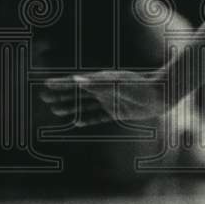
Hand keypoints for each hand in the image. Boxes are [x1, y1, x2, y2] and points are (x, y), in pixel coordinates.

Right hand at [42, 70, 166, 125]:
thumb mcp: (117, 84)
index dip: (60, 85)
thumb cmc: (140, 86)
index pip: (75, 84)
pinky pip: (97, 117)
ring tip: (55, 110)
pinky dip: (86, 120)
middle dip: (60, 96)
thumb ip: (97, 84)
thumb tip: (76, 81)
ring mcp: (109, 101)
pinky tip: (76, 123)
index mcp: (100, 81)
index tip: (46, 84)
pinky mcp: (117, 112)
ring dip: (70, 108)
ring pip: (84, 106)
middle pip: (76, 94)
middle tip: (44, 97)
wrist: (160, 94)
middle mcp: (102, 90)